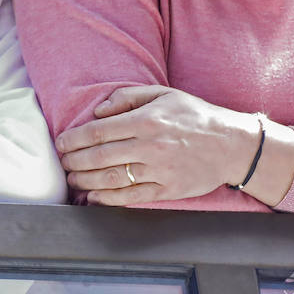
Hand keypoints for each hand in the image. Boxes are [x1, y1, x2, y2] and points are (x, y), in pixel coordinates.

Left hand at [56, 85, 259, 205]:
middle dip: (74, 161)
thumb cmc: (194, 115)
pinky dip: (108, 198)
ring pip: (112, 179)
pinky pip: (132, 197)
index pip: (98, 132)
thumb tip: (98, 111)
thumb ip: (127, 97)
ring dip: (86, 181)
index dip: (74, 139)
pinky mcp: (168, 190)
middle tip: (63, 162)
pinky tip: (94, 197)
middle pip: (100, 157)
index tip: (61, 142)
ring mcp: (160, 171)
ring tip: (73, 179)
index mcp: (147, 120)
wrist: (232, 144)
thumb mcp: (162, 94)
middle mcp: (151, 146)